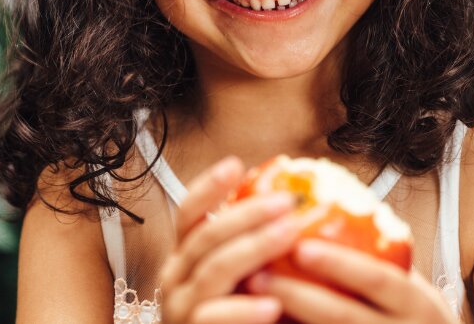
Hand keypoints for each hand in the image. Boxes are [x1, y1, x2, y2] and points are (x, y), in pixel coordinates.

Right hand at [160, 156, 303, 323]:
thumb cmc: (239, 318)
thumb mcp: (242, 277)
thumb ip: (253, 248)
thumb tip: (298, 206)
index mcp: (183, 258)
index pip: (187, 214)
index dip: (209, 187)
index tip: (236, 164)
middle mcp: (174, 279)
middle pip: (206, 235)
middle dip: (247, 213)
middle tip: (287, 200)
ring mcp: (179, 310)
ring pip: (213, 269)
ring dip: (254, 248)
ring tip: (290, 233)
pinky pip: (213, 318)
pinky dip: (244, 309)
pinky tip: (272, 303)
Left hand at [245, 239, 459, 323]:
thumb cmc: (411, 315)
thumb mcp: (410, 285)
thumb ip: (378, 255)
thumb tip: (317, 209)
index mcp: (417, 304)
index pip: (377, 280)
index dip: (339, 264)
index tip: (300, 247)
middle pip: (344, 317)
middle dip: (297, 296)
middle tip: (256, 274)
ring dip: (286, 318)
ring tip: (249, 298)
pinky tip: (267, 320)